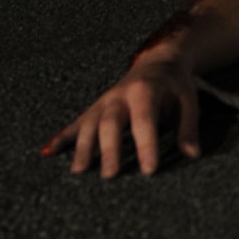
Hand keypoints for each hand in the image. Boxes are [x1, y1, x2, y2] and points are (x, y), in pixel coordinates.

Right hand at [41, 50, 200, 177]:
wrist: (157, 62)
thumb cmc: (175, 85)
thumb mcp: (189, 100)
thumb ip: (188, 127)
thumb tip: (192, 154)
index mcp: (145, 90)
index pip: (144, 120)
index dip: (146, 145)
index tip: (148, 170)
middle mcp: (119, 95)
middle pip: (111, 123)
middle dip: (109, 149)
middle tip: (111, 175)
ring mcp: (103, 102)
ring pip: (89, 124)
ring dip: (83, 147)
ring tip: (79, 171)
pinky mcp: (94, 109)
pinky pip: (75, 124)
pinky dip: (60, 137)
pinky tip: (47, 152)